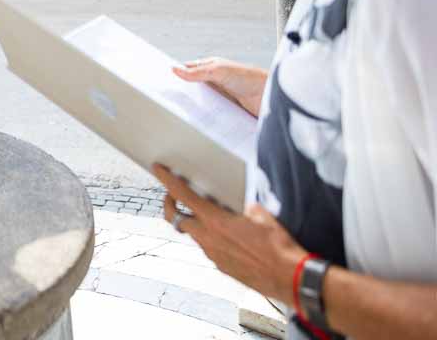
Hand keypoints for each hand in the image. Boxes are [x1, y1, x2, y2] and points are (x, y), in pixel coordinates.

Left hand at [153, 163, 303, 303]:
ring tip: (209, 215)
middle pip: (175, 219)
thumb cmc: (277, 245)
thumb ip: (241, 205)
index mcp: (215, 221)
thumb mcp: (260, 214)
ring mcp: (212, 254)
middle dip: (170, 205)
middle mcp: (207, 238)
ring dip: (194, 223)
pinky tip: (228, 236)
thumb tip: (238, 203)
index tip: (158, 169)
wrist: (289, 277)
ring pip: (193, 234)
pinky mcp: (221, 266)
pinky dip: (211, 238)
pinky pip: (208, 247)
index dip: (167, 180)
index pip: (182, 195)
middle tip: (174, 197)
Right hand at [172, 57, 267, 117]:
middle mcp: (214, 83)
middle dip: (182, 95)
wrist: (271, 97)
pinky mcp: (226, 112)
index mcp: (210, 69)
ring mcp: (220, 98)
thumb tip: (175, 69)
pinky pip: (212, 116)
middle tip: (168, 102)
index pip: (187, 71)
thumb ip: (197, 72)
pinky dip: (206, 119)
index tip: (162, 83)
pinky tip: (201, 124)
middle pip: (192, 90)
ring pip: (201, 104)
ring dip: (194, 109)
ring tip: (181, 116)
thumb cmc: (250, 77)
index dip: (176, 75)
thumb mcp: (219, 71)